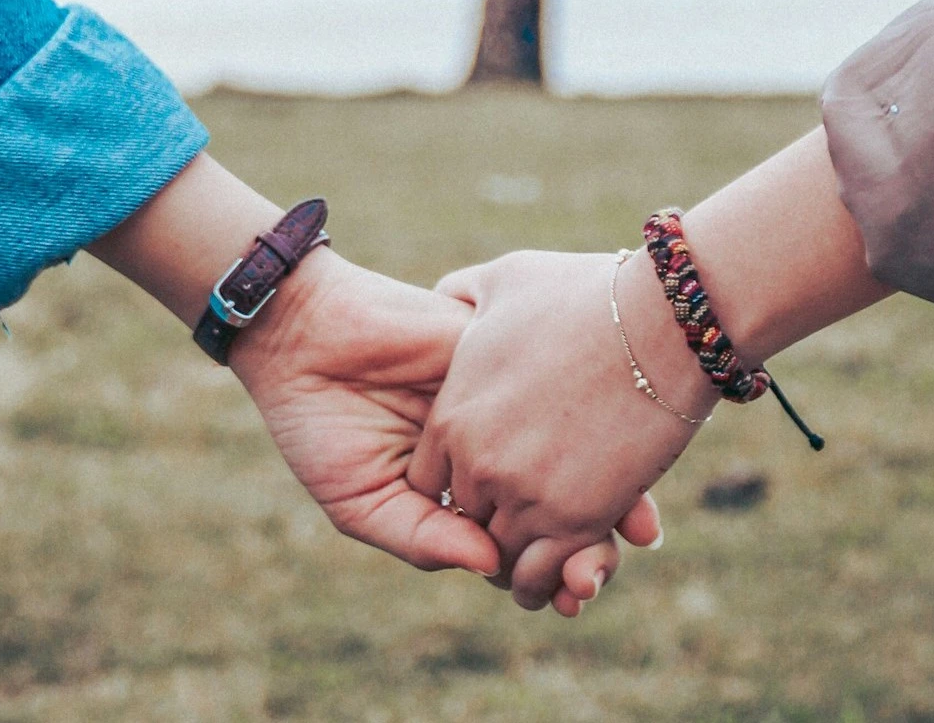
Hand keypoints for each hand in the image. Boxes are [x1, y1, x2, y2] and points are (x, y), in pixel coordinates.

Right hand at [234, 250, 640, 610]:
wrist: (304, 336)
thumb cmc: (321, 424)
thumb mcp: (363, 500)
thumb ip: (423, 536)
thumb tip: (492, 567)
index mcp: (461, 487)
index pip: (519, 536)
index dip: (550, 570)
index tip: (574, 597)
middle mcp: (494, 443)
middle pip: (559, 497)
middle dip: (589, 539)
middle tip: (600, 571)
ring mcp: (505, 398)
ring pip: (573, 446)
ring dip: (608, 488)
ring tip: (629, 531)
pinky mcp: (505, 352)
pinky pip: (559, 385)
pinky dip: (591, 419)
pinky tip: (609, 454)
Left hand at [411, 247, 710, 609]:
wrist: (661, 320)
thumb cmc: (586, 293)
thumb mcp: (506, 280)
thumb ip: (463, 294)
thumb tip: (447, 298)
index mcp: (453, 413)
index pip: (428, 480)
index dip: (456, 481)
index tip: (488, 475)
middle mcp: (478, 463)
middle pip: (464, 520)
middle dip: (489, 518)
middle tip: (521, 512)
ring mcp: (524, 495)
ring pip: (500, 557)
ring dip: (519, 558)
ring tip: (546, 547)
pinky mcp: (574, 521)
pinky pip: (540, 577)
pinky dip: (550, 581)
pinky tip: (569, 567)